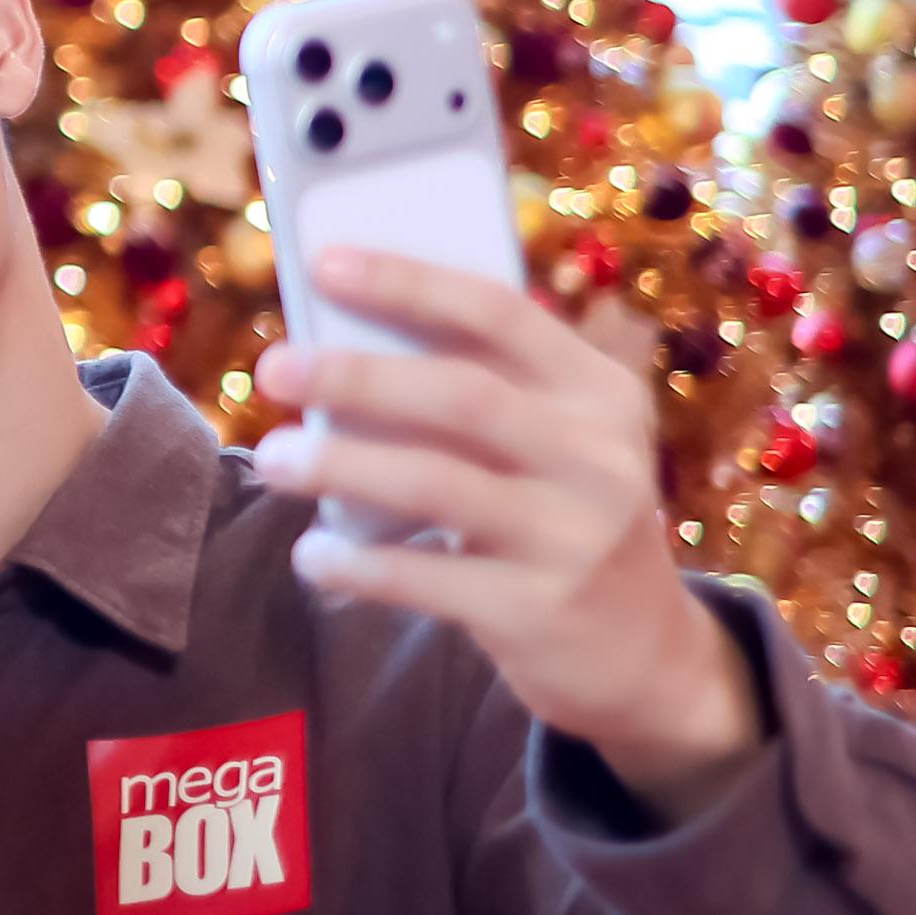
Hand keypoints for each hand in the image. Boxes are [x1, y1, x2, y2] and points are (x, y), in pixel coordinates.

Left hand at [260, 247, 765, 820]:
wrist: (643, 652)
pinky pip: (427, 577)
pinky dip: (357, 563)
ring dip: (340, 466)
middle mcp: (599, 457)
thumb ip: (479, 395)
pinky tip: (311, 554)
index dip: (409, 282)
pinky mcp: (539, 610)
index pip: (500, 313)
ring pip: (438, 483)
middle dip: (357, 376)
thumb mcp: (555, 444)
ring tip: (272, 460)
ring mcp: (575, 536)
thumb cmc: (563, 517)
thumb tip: (334, 346)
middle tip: (273, 368)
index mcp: (599, 392)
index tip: (324, 262)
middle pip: (462, 396)